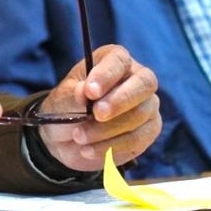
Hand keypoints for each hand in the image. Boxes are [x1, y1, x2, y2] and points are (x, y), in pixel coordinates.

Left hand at [37, 44, 159, 171]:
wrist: (67, 138)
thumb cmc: (66, 108)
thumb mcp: (61, 99)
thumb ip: (73, 94)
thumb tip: (85, 91)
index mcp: (113, 61)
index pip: (119, 60)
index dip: (107, 75)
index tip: (90, 92)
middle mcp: (136, 79)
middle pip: (144, 84)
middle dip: (119, 101)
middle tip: (97, 114)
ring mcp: (147, 105)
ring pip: (140, 115)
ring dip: (107, 130)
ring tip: (79, 137)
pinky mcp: (148, 130)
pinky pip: (138, 139)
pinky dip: (112, 147)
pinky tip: (88, 150)